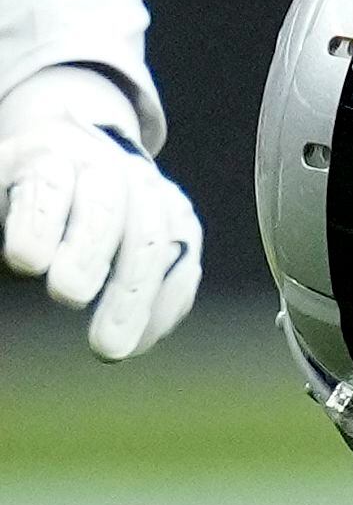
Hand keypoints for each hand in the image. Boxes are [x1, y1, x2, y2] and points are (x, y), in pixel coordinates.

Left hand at [0, 65, 197, 358]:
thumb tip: (13, 264)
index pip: (50, 183)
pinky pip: (183, 266)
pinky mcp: (182, 225)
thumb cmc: (25, 192)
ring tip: (108, 349)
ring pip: (153, 241)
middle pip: (107, 207)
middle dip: (89, 252)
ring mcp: (153, 196)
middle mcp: (109, 169)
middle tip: (67, 295)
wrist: (81, 158)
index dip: (39, 221)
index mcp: (50, 156)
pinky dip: (163, 307)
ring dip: (132, 297)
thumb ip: (11, 227)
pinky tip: (138, 342)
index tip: (24, 261)